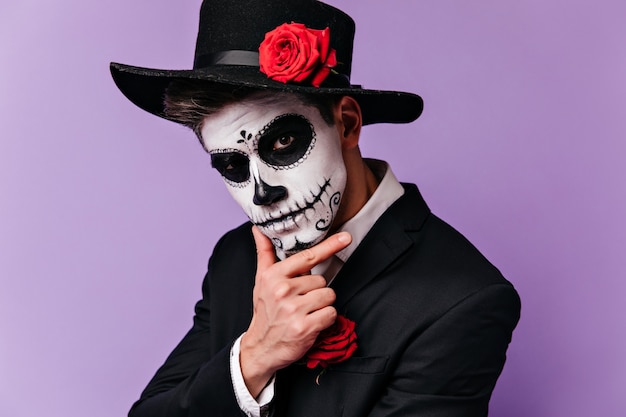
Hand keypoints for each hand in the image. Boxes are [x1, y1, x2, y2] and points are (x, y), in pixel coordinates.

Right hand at [240, 226, 351, 396]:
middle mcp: (282, 290)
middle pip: (322, 281)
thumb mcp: (261, 280)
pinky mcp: (304, 327)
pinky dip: (326, 320)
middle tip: (301, 302)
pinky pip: (331, 314)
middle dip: (316, 291)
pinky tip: (311, 324)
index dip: (329, 246)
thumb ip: (264, 253)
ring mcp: (293, 309)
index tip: (346, 237)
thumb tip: (258, 229)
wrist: (261, 347)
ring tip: (305, 313)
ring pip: (328, 296)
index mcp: (273, 276)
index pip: (308, 257)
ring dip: (322, 306)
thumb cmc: (266, 311)